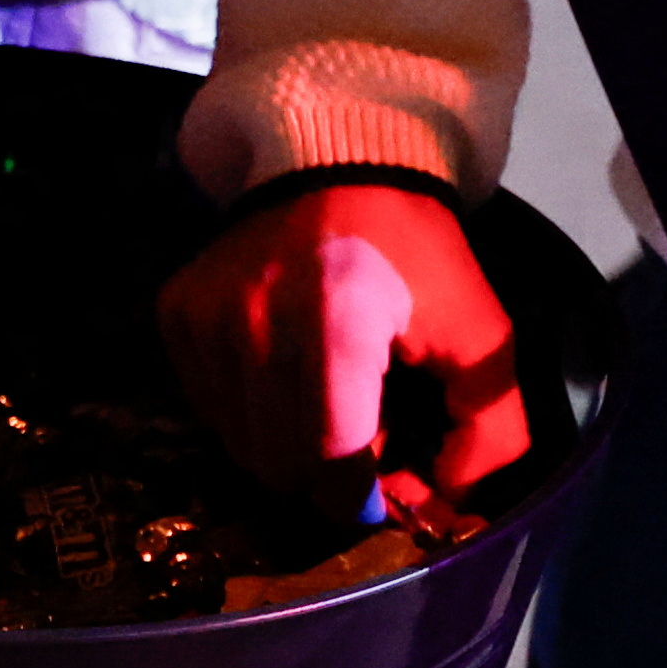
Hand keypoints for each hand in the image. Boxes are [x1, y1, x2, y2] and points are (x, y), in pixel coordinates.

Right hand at [160, 184, 532, 502]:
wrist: (338, 164)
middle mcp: (258, 320)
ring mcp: (208, 315)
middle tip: (358, 429)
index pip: (331, 458)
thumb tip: (443, 503)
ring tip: (319, 396)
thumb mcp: (480, 333)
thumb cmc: (414, 255)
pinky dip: (246, 410)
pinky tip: (279, 369)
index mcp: (339, 324)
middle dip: (326, 471)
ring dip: (284, 444)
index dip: (360, 497)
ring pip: (240, 445)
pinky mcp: (177, 310)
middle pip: (283, 463)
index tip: (381, 491)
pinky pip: (207, 406)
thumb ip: (489, 431)